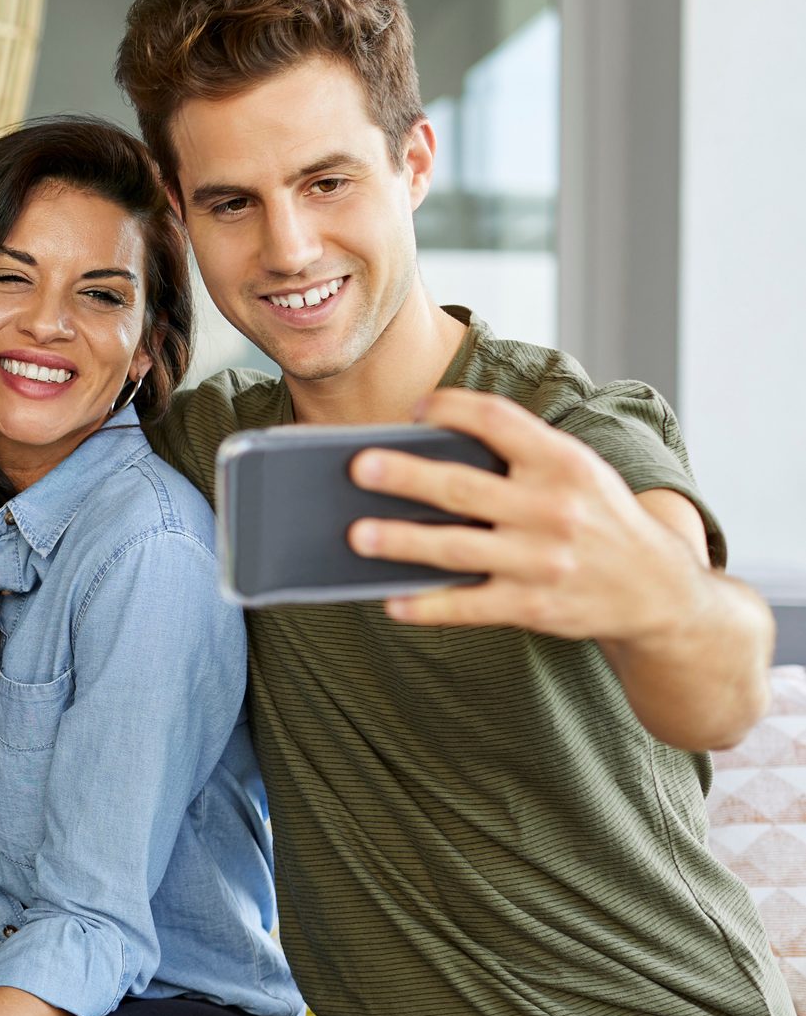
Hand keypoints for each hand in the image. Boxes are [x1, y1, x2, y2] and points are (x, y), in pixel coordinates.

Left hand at [347, 388, 703, 640]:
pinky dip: (427, 606)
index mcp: (563, 462)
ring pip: (455, 548)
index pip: (497, 421)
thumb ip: (521, 456)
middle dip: (405, 476)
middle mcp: (554, 508)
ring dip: (401, 541)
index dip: (451, 409)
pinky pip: (468, 606)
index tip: (414, 409)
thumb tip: (430, 447)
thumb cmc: (599, 519)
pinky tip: (391, 602)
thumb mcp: (579, 473)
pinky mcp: (534, 606)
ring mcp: (542, 561)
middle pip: (462, 487)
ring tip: (357, 535)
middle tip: (357, 467)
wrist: (659, 591)